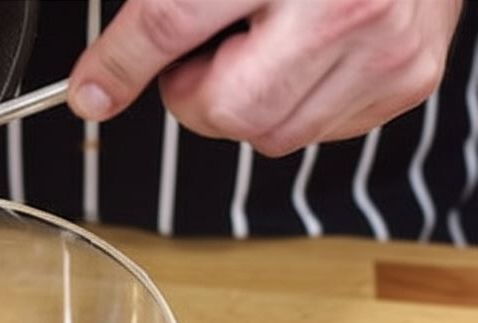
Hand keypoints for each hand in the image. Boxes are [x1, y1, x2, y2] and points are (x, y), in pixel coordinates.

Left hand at [68, 0, 462, 156]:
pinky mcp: (409, 78)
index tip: (90, 92)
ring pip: (268, 134)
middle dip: (193, 93)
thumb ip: (168, 4)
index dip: (119, 64)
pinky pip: (316, 132)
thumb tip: (99, 77)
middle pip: (224, 107)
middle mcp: (341, 4)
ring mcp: (383, 47)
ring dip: (243, 104)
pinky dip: (292, 106)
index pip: (171, 22)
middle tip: (203, 53)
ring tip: (261, 47)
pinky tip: (303, 58)